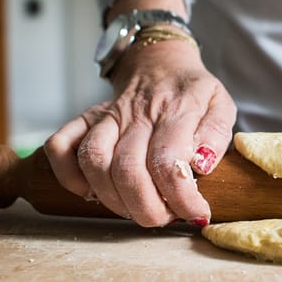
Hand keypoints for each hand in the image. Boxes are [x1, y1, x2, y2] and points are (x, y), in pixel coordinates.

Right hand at [44, 40, 236, 226]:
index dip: (181, 198)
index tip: (195, 215)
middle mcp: (136, 114)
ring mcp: (107, 116)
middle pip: (127, 170)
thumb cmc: (193, 92)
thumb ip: (216, 134)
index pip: (168, 161)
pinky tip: (91, 192)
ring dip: (113, 199)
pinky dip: (68, 176)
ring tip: (136, 209)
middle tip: (165, 218)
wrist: (160, 63)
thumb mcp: (221, 105)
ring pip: (94, 162)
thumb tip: (201, 165)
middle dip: (147, 208)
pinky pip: (60, 146)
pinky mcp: (85, 119)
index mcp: (174, 110)